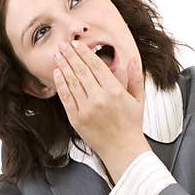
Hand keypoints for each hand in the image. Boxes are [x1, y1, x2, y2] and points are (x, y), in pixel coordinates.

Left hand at [53, 40, 150, 182]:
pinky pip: (66, 98)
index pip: (96, 66)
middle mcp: (99, 98)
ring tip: (58, 55)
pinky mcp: (76, 119)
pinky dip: (60, 84)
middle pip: (81, 71)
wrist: (122, 149)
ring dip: (63, 66)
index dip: (84, 53)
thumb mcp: (138, 99)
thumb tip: (132, 59)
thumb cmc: (130, 125)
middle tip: (63, 45)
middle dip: (71, 56)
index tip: (77, 45)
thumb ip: (134, 78)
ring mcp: (86, 109)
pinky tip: (57, 74)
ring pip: (71, 82)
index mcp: (114, 91)